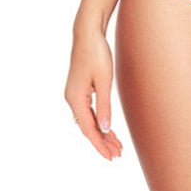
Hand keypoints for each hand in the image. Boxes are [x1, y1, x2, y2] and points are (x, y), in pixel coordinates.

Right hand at [64, 30, 122, 160]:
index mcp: (75, 99)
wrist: (87, 33)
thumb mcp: (104, 81)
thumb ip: (104, 107)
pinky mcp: (79, 90)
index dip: (100, 145)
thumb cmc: (96, 54)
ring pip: (89, 121)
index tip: (111, 157)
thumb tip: (104, 129)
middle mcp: (72, 99)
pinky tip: (108, 129)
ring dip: (102, 133)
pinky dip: (99, 122)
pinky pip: (89, 112)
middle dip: (103, 142)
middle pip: (88, 128)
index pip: (89, 129)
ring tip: (117, 145)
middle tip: (118, 154)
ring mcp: (74, 95)